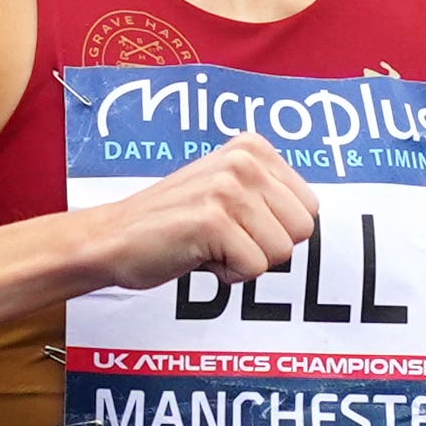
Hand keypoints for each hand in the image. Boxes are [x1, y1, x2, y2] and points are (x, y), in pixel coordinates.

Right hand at [83, 133, 316, 294]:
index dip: (276, 231)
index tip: (238, 225)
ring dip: (245, 263)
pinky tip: (197, 256)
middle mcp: (244, 160)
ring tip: (209, 246)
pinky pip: (254, 268)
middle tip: (224, 239)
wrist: (114, 239)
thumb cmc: (174, 225)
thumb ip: (268, 196)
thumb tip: (311, 218)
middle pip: (302, 230)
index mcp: (254, 148)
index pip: (310, 208)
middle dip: (267, 248)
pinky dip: (227, 276)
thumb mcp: (228, 192)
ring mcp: (228, 188)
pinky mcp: (213, 220)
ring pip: (281, 252)